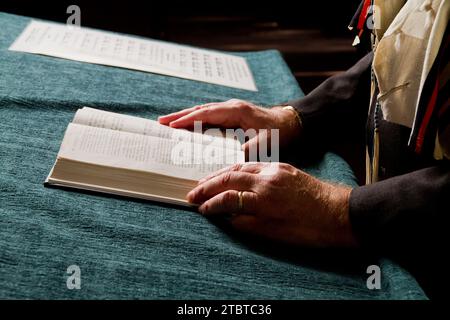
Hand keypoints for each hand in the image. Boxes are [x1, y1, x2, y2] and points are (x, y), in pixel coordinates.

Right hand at [158, 99, 301, 156]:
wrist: (291, 123)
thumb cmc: (279, 133)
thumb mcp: (265, 144)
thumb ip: (247, 151)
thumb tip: (230, 162)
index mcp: (236, 111)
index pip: (206, 114)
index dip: (188, 120)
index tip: (171, 126)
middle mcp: (231, 107)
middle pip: (200, 110)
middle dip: (179, 116)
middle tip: (160, 122)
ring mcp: (231, 109)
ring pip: (203, 111)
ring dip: (186, 116)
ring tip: (168, 122)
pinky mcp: (232, 114)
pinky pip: (209, 115)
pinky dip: (196, 119)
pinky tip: (189, 125)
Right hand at [186, 162, 356, 247]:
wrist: (340, 213)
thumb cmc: (310, 229)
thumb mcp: (276, 234)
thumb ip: (247, 223)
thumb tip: (228, 216)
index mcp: (265, 198)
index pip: (228, 197)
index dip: (211, 203)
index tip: (200, 208)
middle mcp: (267, 179)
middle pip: (229, 176)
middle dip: (207, 184)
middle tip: (193, 193)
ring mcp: (275, 170)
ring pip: (240, 166)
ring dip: (219, 174)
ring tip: (205, 182)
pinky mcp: (283, 167)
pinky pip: (254, 164)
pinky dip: (237, 168)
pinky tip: (230, 174)